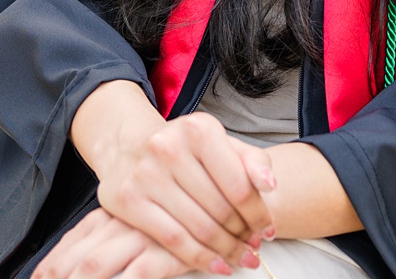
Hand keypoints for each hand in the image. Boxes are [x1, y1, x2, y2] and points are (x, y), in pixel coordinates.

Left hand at [33, 207, 206, 278]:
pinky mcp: (166, 250)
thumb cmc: (169, 209)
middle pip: (78, 258)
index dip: (50, 265)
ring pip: (98, 265)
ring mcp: (140, 237)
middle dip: (60, 276)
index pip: (71, 244)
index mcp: (107, 218)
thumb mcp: (131, 221)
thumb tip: (75, 266)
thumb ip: (104, 238)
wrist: (205, 183)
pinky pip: (141, 272)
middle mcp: (117, 226)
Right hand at [72, 84, 274, 275]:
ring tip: (241, 257)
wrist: (126, 144)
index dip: (260, 216)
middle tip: (253, 247)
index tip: (268, 231)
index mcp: (197, 129)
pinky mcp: (126, 198)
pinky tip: (219, 265)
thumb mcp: (218, 143)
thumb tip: (270, 185)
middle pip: (221, 210)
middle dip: (244, 235)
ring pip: (200, 229)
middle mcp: (167, 147)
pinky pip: (173, 240)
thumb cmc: (183, 149)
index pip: (240, 186)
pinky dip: (201, 259)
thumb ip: (252, 160)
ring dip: (228, 251)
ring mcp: (144, 174)